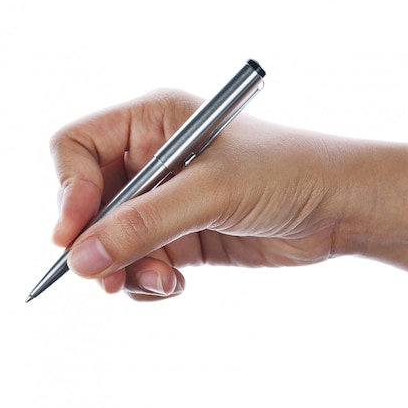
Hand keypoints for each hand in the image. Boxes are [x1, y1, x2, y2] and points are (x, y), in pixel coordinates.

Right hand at [51, 89, 353, 300]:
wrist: (339, 205)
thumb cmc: (287, 172)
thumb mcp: (211, 192)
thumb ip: (144, 223)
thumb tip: (81, 258)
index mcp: (154, 121)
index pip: (77, 148)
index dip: (67, 191)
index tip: (70, 236)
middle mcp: (155, 158)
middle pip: (90, 203)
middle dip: (98, 243)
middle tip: (106, 279)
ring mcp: (169, 200)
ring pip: (114, 241)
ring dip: (127, 269)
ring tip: (162, 281)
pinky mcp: (185, 235)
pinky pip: (142, 263)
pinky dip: (149, 280)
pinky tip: (176, 285)